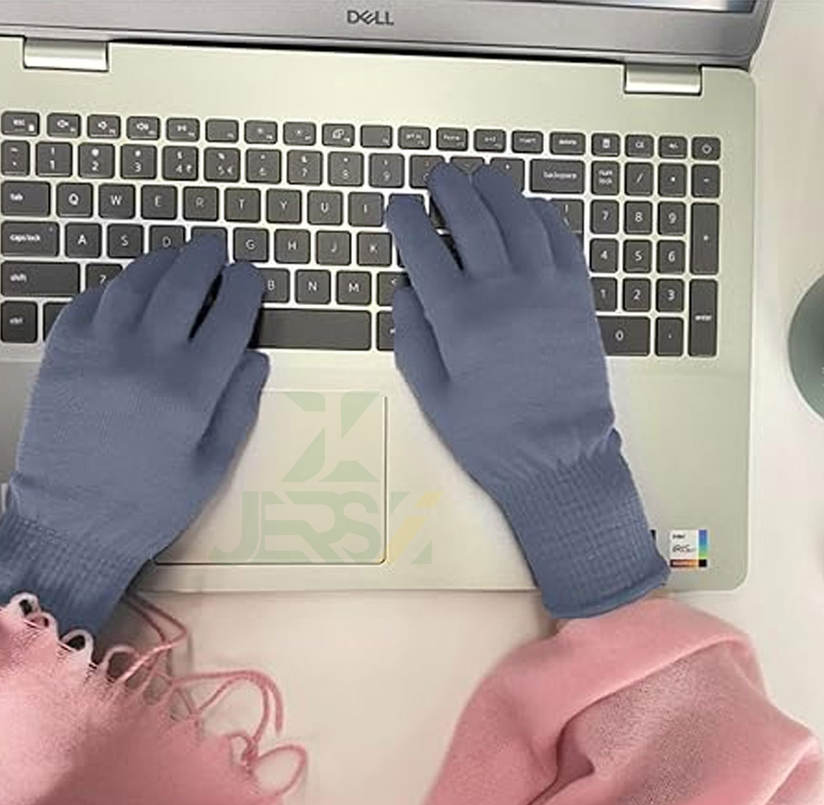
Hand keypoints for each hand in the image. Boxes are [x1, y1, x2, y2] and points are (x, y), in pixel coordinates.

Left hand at [0, 238, 267, 632]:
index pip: (229, 318)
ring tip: (177, 258)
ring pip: (136, 282)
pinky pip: (92, 300)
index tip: (250, 276)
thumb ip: (237, 408)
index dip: (244, 289)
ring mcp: (98, 348)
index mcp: (190, 389)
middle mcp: (146, 357)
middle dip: (206, 260)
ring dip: (162, 262)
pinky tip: (129, 288)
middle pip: (183, 285)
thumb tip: (255, 358)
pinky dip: (116, 285)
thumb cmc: (147, 505)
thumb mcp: (209, 466)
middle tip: (216, 250)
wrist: (69, 523)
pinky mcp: (62, 351)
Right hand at [386, 163, 665, 617]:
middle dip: (449, 189)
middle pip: (471, 219)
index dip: (405, 220)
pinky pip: (561, 237)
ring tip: (480, 179)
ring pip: (518, 216)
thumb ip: (411, 338)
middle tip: (437, 176)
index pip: (423, 249)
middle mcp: (502, 289)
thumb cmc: (488, 437)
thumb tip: (404, 289)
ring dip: (496, 190)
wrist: (559, 459)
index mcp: (459, 317)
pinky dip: (542, 214)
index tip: (396, 206)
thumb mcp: (432, 397)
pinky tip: (528, 207)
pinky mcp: (578, 295)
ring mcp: (546, 287)